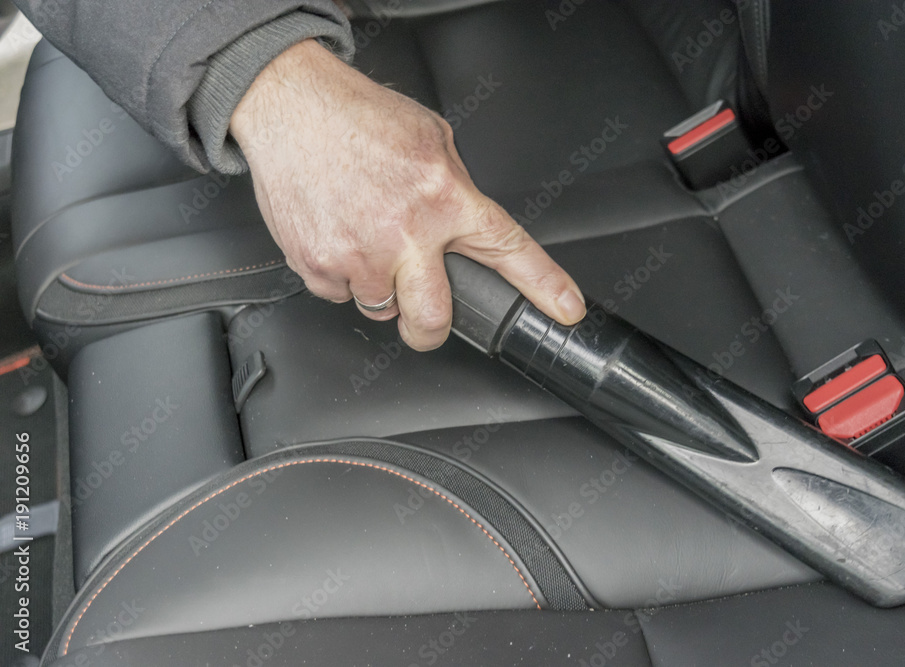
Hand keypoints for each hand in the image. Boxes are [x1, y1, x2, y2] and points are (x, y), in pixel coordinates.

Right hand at [230, 40, 585, 349]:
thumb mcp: (431, 139)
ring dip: (381, 287)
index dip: (544, 286)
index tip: (566, 310)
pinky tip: (339, 235)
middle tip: (427, 318)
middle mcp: (406, 232)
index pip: (508, 249)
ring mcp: (359, 254)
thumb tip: (465, 225)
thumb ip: (455, 188)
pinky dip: (342, 274)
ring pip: (381, 308)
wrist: (291, 105)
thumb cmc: (357, 117)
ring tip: (367, 241)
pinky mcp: (318, 265)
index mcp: (444, 197)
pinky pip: (340, 295)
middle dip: (431, 329)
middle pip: (433, 318)